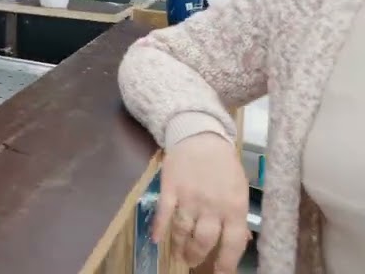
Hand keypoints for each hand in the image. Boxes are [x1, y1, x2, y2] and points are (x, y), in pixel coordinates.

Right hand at [153, 132, 251, 271]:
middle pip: (204, 240)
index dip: (226, 263)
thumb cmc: (223, 164)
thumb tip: (240, 239)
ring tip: (178, 254)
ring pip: (183, 230)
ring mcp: (189, 198)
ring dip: (179, 245)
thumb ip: (237, 215)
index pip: (233, 243)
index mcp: (234, 207)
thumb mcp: (238, 189)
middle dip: (196, 255)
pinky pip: (164, 214)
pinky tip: (156, 239)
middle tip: (191, 262)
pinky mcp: (170, 189)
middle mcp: (212, 206)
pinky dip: (159, 228)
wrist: (200, 136)